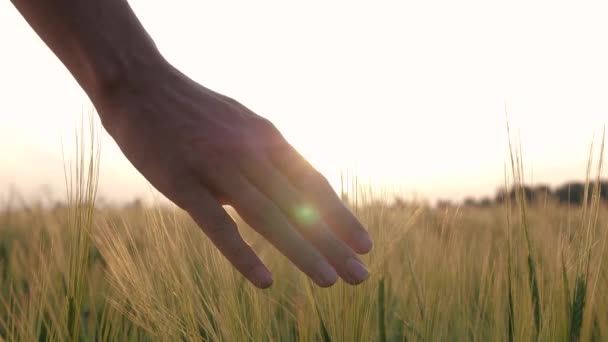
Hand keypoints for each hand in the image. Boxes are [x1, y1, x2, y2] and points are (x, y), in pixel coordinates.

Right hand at [97, 63, 372, 287]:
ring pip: (268, 217)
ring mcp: (217, 167)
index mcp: (267, 138)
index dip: (341, 215)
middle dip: (333, 242)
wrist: (140, 83)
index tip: (364, 243)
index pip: (314, 183)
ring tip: (330, 280)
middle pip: (299, 205)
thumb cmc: (193, 109)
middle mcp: (250, 152)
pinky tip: (265, 280)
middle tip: (361, 275)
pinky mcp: (183, 183)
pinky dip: (242, 254)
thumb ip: (264, 152)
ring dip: (302, 251)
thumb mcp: (240, 124)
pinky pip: (217, 225)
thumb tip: (288, 179)